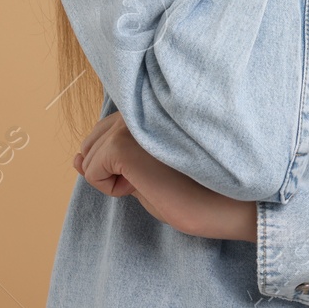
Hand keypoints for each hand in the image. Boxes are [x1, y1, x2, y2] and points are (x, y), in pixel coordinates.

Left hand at [75, 111, 256, 241]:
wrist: (235, 203)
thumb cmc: (201, 190)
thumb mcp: (151, 171)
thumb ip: (116, 160)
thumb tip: (73, 159)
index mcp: (151, 104)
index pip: (107, 129)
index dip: (120, 161)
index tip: (156, 170)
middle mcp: (139, 105)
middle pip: (92, 141)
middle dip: (114, 169)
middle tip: (158, 177)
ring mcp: (131, 121)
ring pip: (88, 157)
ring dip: (115, 179)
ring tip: (158, 179)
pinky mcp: (124, 143)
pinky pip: (91, 171)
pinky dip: (112, 189)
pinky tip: (149, 186)